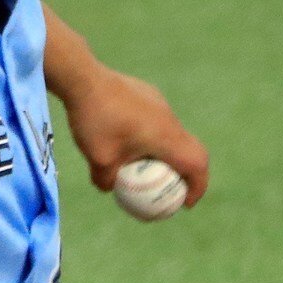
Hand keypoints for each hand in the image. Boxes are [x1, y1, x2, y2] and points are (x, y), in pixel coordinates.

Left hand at [59, 67, 209, 206]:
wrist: (84, 78)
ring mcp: (160, 103)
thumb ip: (106, 180)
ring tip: (146, 165)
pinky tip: (126, 138)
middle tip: (171, 188)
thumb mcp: (98, 160)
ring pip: (174, 133)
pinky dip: (152, 135)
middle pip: (191, 149)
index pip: (197, 164)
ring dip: (167, 152)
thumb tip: (109, 188)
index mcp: (166, 137)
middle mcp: (169, 119)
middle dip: (186, 172)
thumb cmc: (95, 121)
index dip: (197, 186)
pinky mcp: (148, 93)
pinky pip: (158, 120)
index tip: (185, 203)